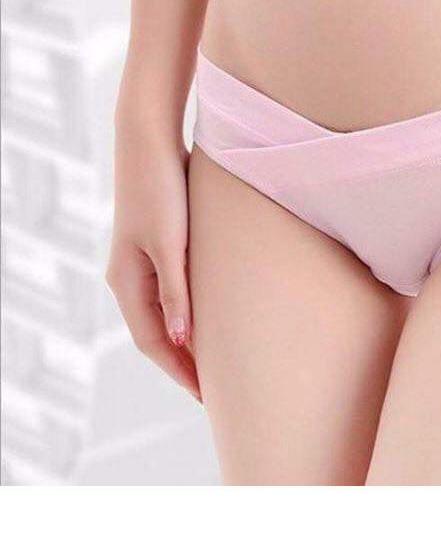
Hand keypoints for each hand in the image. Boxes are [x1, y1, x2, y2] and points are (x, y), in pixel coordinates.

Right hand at [105, 121, 199, 400]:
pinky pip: (171, 293)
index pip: (154, 342)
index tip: (207, 396)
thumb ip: (176, 292)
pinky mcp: (159, 246)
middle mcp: (131, 277)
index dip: (180, 371)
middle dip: (183, 362)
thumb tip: (184, 340)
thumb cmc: (160, 190)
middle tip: (214, 388)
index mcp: (128, 281)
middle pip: (157, 333)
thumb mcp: (170, 244)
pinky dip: (187, 313)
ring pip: (164, 314)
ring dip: (186, 339)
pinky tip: (207, 316)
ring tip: (214, 360)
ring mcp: (143, 262)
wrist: (150, 141)